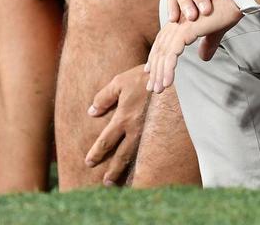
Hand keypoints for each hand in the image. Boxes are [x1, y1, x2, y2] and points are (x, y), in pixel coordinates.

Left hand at [85, 64, 150, 185]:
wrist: (170, 77)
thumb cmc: (143, 78)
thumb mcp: (119, 82)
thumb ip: (104, 97)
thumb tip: (92, 112)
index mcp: (123, 118)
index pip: (106, 141)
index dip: (97, 153)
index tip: (89, 162)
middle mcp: (136, 130)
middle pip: (121, 156)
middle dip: (112, 170)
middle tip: (105, 183)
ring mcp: (150, 133)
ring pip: (137, 157)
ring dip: (126, 170)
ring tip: (120, 181)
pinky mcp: (162, 131)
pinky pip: (151, 151)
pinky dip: (144, 163)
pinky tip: (142, 168)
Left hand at [146, 0, 240, 93]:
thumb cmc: (227, 11)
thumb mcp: (215, 32)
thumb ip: (207, 44)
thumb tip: (203, 58)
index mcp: (181, 21)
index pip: (164, 42)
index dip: (156, 58)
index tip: (151, 72)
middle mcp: (177, 22)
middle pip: (160, 49)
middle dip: (155, 69)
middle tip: (152, 86)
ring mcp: (180, 27)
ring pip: (164, 54)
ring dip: (160, 73)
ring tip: (158, 89)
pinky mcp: (186, 31)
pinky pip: (172, 54)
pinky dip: (168, 70)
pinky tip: (167, 82)